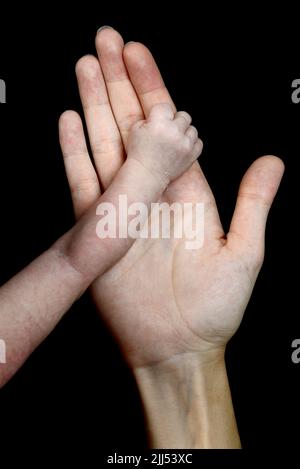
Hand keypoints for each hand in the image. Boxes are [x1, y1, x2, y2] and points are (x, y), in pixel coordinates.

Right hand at [60, 27, 283, 367]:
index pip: (167, 128)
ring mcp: (123, 208)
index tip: (139, 53)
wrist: (178, 345)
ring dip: (96, 105)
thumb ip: (252, 203)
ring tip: (85, 67)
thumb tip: (273, 160)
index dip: (154, 89)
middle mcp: (153, 192)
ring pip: (105, 145)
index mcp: (187, 190)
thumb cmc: (215, 308)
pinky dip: (75, 153)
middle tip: (105, 40)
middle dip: (120, 82)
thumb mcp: (244, 252)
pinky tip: (70, 121)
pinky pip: (84, 184)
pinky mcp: (99, 231)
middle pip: (132, 126)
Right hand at [127, 104, 201, 184]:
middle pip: (183, 116)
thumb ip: (150, 117)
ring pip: (192, 129)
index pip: (166, 107)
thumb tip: (162, 115)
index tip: (157, 122)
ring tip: (174, 141)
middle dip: (175, 122)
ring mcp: (185, 144)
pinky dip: (191, 144)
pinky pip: (198, 142)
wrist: (146, 176)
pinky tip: (181, 148)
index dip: (161, 114)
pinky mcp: (192, 155)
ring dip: (184, 133)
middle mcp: (174, 131)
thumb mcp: (135, 129)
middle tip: (167, 132)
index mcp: (159, 123)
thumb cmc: (139, 153)